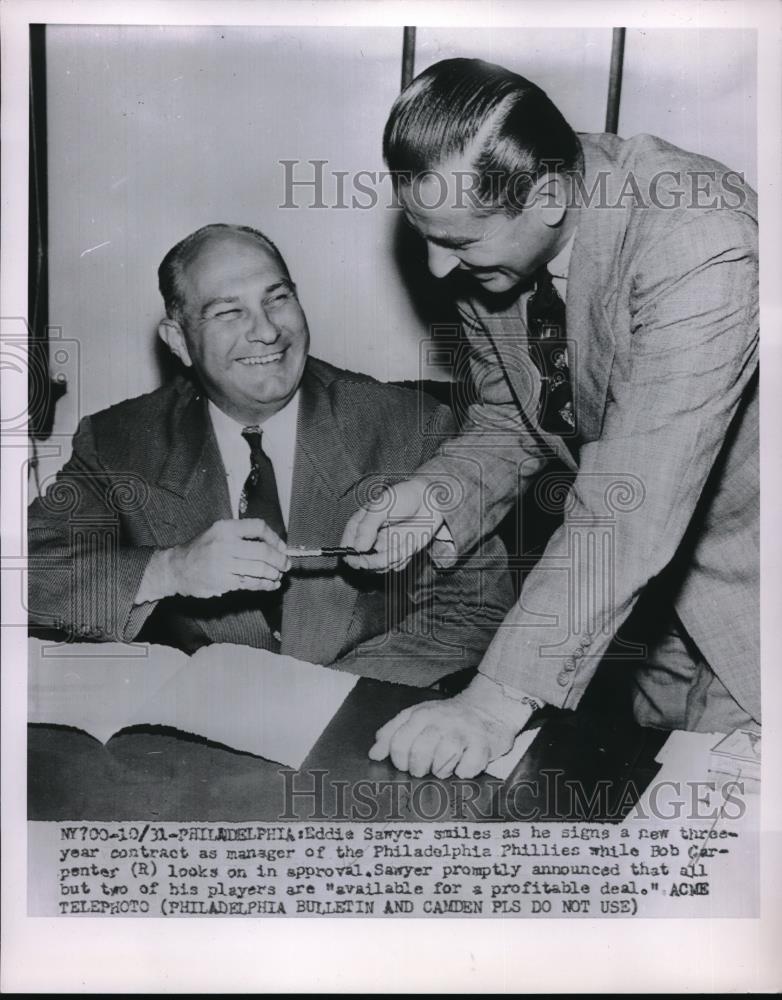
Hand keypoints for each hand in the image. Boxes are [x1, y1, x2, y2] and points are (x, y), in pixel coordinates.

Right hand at [138, 518, 290, 600]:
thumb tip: (273, 545)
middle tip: (286, 564)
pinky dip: (265, 585)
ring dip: (274, 574)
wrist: (176, 568)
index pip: (258, 527)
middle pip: (263, 551)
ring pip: (259, 569)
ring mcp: (224, 564)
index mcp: (225, 528)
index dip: (275, 538)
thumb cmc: (201, 549)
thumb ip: (241, 535)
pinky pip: (251, 583)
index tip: (282, 547)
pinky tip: (271, 584)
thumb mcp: (217, 532)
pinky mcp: (223, 581)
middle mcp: (225, 544)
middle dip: (279, 560)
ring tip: (279, 575)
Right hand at [340, 476, 444, 572]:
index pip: (347, 544)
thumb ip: (367, 527)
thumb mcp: (381, 507)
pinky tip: (410, 546)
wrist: (429, 501)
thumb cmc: (404, 497)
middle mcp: (371, 538)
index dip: (348, 554)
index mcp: (361, 525)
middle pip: (361, 560)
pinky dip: (403, 560)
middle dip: (371, 562)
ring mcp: (385, 547)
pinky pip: (396, 566)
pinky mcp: (399, 553)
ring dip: (391, 560)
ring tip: (403, 546)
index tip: (355, 560)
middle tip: (381, 559)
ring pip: (379, 567)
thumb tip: (357, 547)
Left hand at [368, 675, 533, 778]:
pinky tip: (463, 763)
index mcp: (420, 714)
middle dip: (418, 769)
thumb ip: (392, 733)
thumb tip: (374, 754)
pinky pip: (466, 770)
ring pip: (442, 763)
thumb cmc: (447, 718)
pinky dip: (463, 772)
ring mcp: (462, 732)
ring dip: (441, 771)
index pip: (398, 743)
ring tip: (445, 764)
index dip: (399, 760)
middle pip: (418, 755)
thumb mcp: (416, 717)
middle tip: (425, 767)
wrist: (487, 708)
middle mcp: (440, 721)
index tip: (406, 763)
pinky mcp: (483, 745)